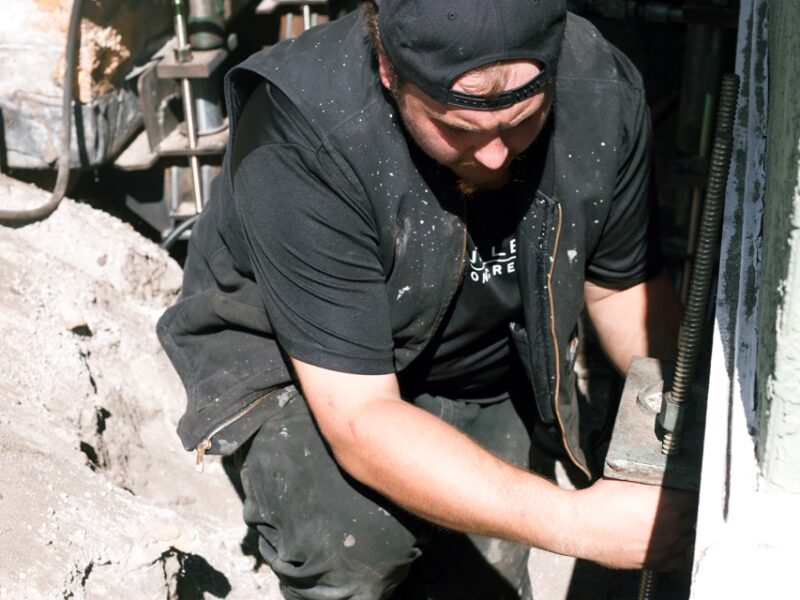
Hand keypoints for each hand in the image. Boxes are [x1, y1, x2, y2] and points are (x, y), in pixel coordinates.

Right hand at [565, 478, 696, 570]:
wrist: (581, 525)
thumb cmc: (601, 501)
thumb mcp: (630, 479)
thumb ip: (655, 482)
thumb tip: (666, 480)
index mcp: (670, 504)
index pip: (695, 496)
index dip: (688, 490)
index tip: (683, 489)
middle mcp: (672, 528)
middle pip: (694, 517)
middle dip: (686, 509)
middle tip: (673, 502)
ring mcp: (665, 547)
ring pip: (687, 537)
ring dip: (682, 528)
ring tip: (668, 521)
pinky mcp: (654, 562)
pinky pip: (677, 559)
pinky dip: (675, 550)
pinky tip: (666, 541)